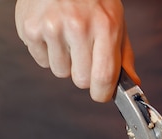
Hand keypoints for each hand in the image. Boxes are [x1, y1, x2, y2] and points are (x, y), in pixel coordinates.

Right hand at [15, 0, 137, 101]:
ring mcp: (51, 27)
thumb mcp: (116, 22)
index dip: (103, 93)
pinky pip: (41, 60)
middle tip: (85, 55)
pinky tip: (53, 32)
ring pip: (60, 72)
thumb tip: (132, 84)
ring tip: (68, 38)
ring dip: (65, 62)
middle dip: (84, 74)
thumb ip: (124, 56)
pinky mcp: (30, 27)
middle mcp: (77, 27)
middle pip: (80, 80)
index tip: (102, 94)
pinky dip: (48, 52)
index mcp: (105, 27)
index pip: (103, 77)